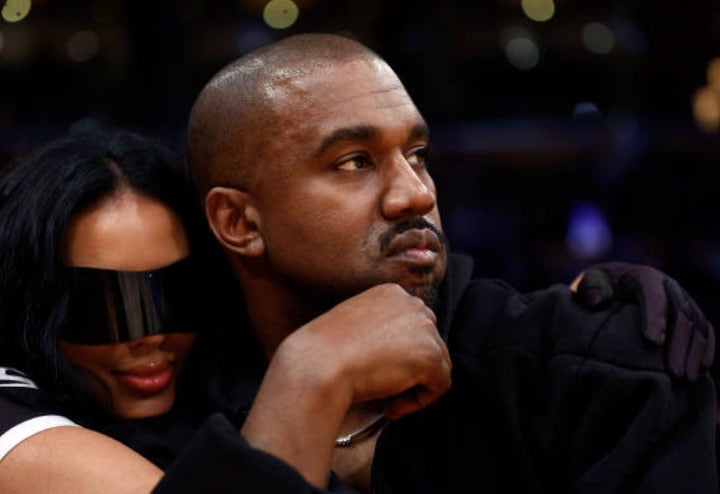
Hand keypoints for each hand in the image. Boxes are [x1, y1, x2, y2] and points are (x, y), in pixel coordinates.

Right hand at [278, 283, 451, 418]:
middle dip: (412, 369)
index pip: (413, 325)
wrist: (318, 365)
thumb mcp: (353, 326)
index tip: (378, 370)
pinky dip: (419, 402)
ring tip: (386, 401)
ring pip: (437, 365)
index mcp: (391, 292)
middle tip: (385, 389)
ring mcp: (425, 329)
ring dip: (415, 386)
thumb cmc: (323, 352)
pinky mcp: (431, 356)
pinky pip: (440, 385)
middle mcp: (413, 304)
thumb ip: (379, 329)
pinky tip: (391, 407)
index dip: (401, 353)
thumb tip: (399, 353)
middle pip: (430, 343)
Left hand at [573, 262, 714, 379]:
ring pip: (697, 324)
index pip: (653, 294)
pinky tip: (701, 369)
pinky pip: (705, 330)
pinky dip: (706, 348)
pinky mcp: (690, 313)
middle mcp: (668, 285)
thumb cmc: (597, 288)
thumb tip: (596, 301)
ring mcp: (682, 299)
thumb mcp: (588, 284)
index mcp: (642, 276)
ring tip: (685, 379)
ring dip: (694, 352)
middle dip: (679, 344)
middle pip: (681, 312)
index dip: (655, 317)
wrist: (609, 287)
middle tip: (673, 373)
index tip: (653, 342)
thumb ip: (590, 289)